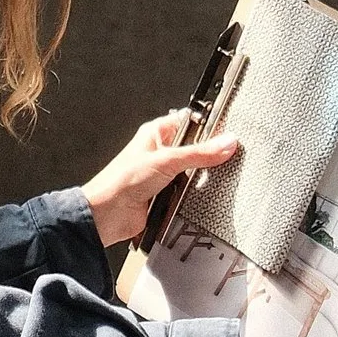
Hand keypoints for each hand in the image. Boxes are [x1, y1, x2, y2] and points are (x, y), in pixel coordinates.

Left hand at [83, 105, 240, 249]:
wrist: (108, 214)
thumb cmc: (122, 180)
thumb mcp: (167, 160)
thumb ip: (200, 153)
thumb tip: (226, 142)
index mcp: (158, 133)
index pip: (192, 122)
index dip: (210, 126)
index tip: (230, 132)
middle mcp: (162, 151)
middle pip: (196, 148)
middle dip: (209, 155)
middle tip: (226, 157)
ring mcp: (165, 174)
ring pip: (195, 172)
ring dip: (200, 178)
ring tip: (213, 177)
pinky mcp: (167, 194)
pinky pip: (190, 192)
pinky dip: (195, 194)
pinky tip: (201, 195)